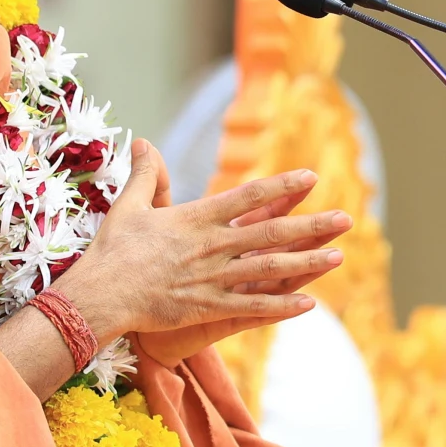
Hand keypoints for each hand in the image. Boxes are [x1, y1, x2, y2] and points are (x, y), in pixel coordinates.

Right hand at [49, 139, 350, 366]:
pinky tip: (309, 303)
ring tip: (339, 256)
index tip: (311, 176)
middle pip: (270, 231)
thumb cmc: (112, 250)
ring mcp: (211, 277)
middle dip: (311, 224)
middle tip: (347, 218)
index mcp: (196, 218)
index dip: (282, 185)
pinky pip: (251, 306)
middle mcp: (211, 245)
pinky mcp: (206, 306)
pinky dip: (281, 305)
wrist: (98, 294)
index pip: (248, 196)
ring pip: (268, 268)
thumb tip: (142, 140)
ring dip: (306, 262)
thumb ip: (145, 174)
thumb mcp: (129, 205)